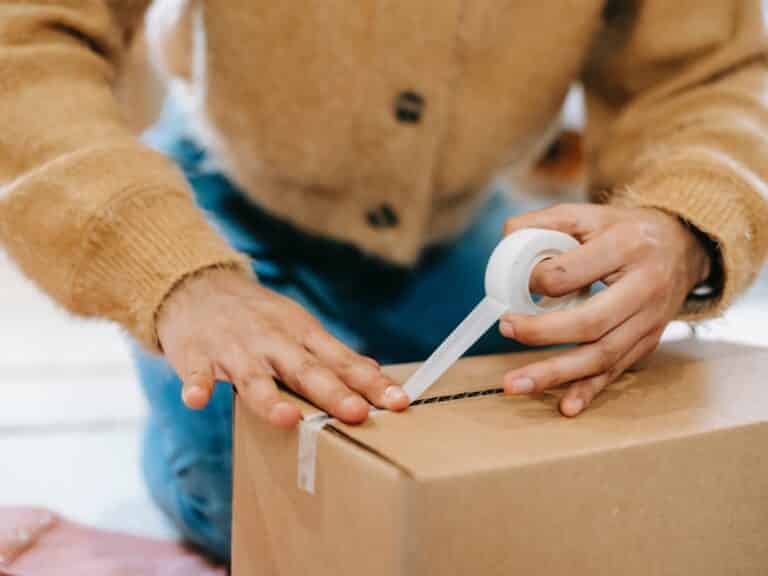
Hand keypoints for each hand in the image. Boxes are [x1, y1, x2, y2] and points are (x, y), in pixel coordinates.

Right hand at [156, 268, 408, 427]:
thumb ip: (331, 354)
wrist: (198, 286)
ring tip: (288, 419)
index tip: (398, 402)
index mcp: (301, 334)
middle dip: (332, 392)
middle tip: (357, 413)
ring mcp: (234, 347)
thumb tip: (373, 371)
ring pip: (253, 376)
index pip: (342, 360)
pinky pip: (196, 372)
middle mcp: (272, 340)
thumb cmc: (258, 316)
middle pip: (305, 369)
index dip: (370, 381)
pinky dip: (196, 385)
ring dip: (270, 398)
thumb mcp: (298, 327)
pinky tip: (196, 401)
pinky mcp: (196, 353)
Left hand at [500, 204, 710, 416]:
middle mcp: (644, 288)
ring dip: (555, 373)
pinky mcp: (647, 343)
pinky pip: (615, 372)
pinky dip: (589, 391)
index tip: (515, 284)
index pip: (571, 273)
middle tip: (505, 329)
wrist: (682, 247)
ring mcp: (649, 321)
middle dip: (540, 333)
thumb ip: (544, 222)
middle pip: (590, 321)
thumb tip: (505, 240)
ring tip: (514, 384)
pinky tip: (565, 406)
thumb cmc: (624, 231)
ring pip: (601, 355)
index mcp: (626, 247)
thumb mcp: (588, 214)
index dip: (536, 280)